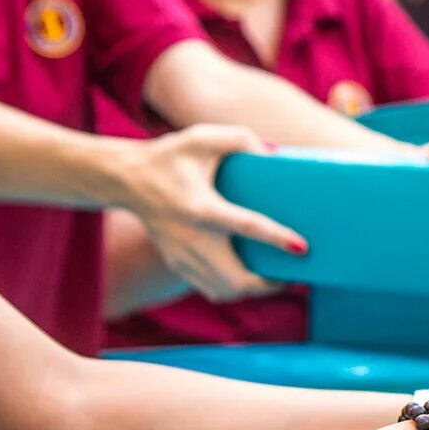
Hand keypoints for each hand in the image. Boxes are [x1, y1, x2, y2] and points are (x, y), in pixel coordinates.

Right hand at [115, 125, 306, 302]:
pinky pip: (212, 290)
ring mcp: (183, 256)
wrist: (126, 180)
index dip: (276, 239)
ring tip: (275, 278)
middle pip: (236, 279)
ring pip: (225, 292)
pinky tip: (249, 278)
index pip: (246, 227)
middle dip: (269, 284)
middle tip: (292, 274)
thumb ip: (240, 138)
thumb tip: (274, 154)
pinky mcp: (179, 264)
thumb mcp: (201, 138)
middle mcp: (192, 238)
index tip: (302, 248)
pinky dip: (234, 290)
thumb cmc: (170, 157)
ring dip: (254, 290)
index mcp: (201, 207)